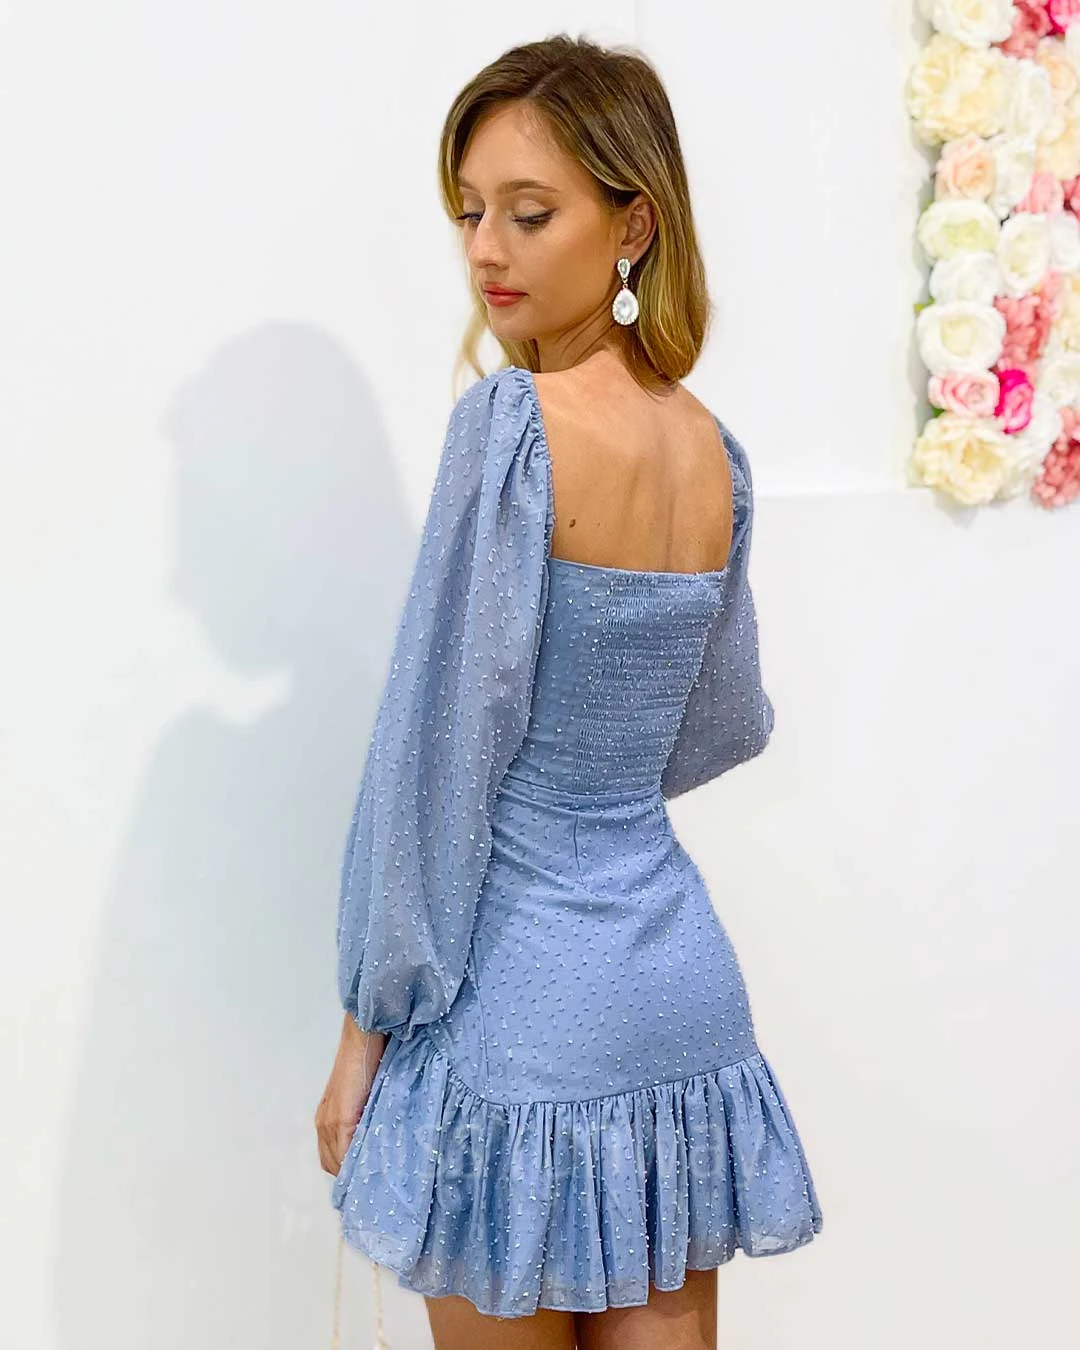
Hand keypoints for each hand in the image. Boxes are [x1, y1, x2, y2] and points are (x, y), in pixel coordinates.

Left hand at [315, 1014, 388, 1175]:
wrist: (365, 1036)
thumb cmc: (370, 1061)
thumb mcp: (366, 1097)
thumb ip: (365, 1119)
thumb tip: (378, 1143)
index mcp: (327, 1120)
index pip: (334, 1160)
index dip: (350, 1173)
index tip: (368, 1182)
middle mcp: (323, 1124)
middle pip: (334, 1166)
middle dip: (352, 1177)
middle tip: (375, 1183)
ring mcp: (329, 1122)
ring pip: (339, 1163)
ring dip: (357, 1173)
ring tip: (378, 1178)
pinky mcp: (341, 1117)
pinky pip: (347, 1152)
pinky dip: (360, 1163)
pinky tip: (376, 1168)